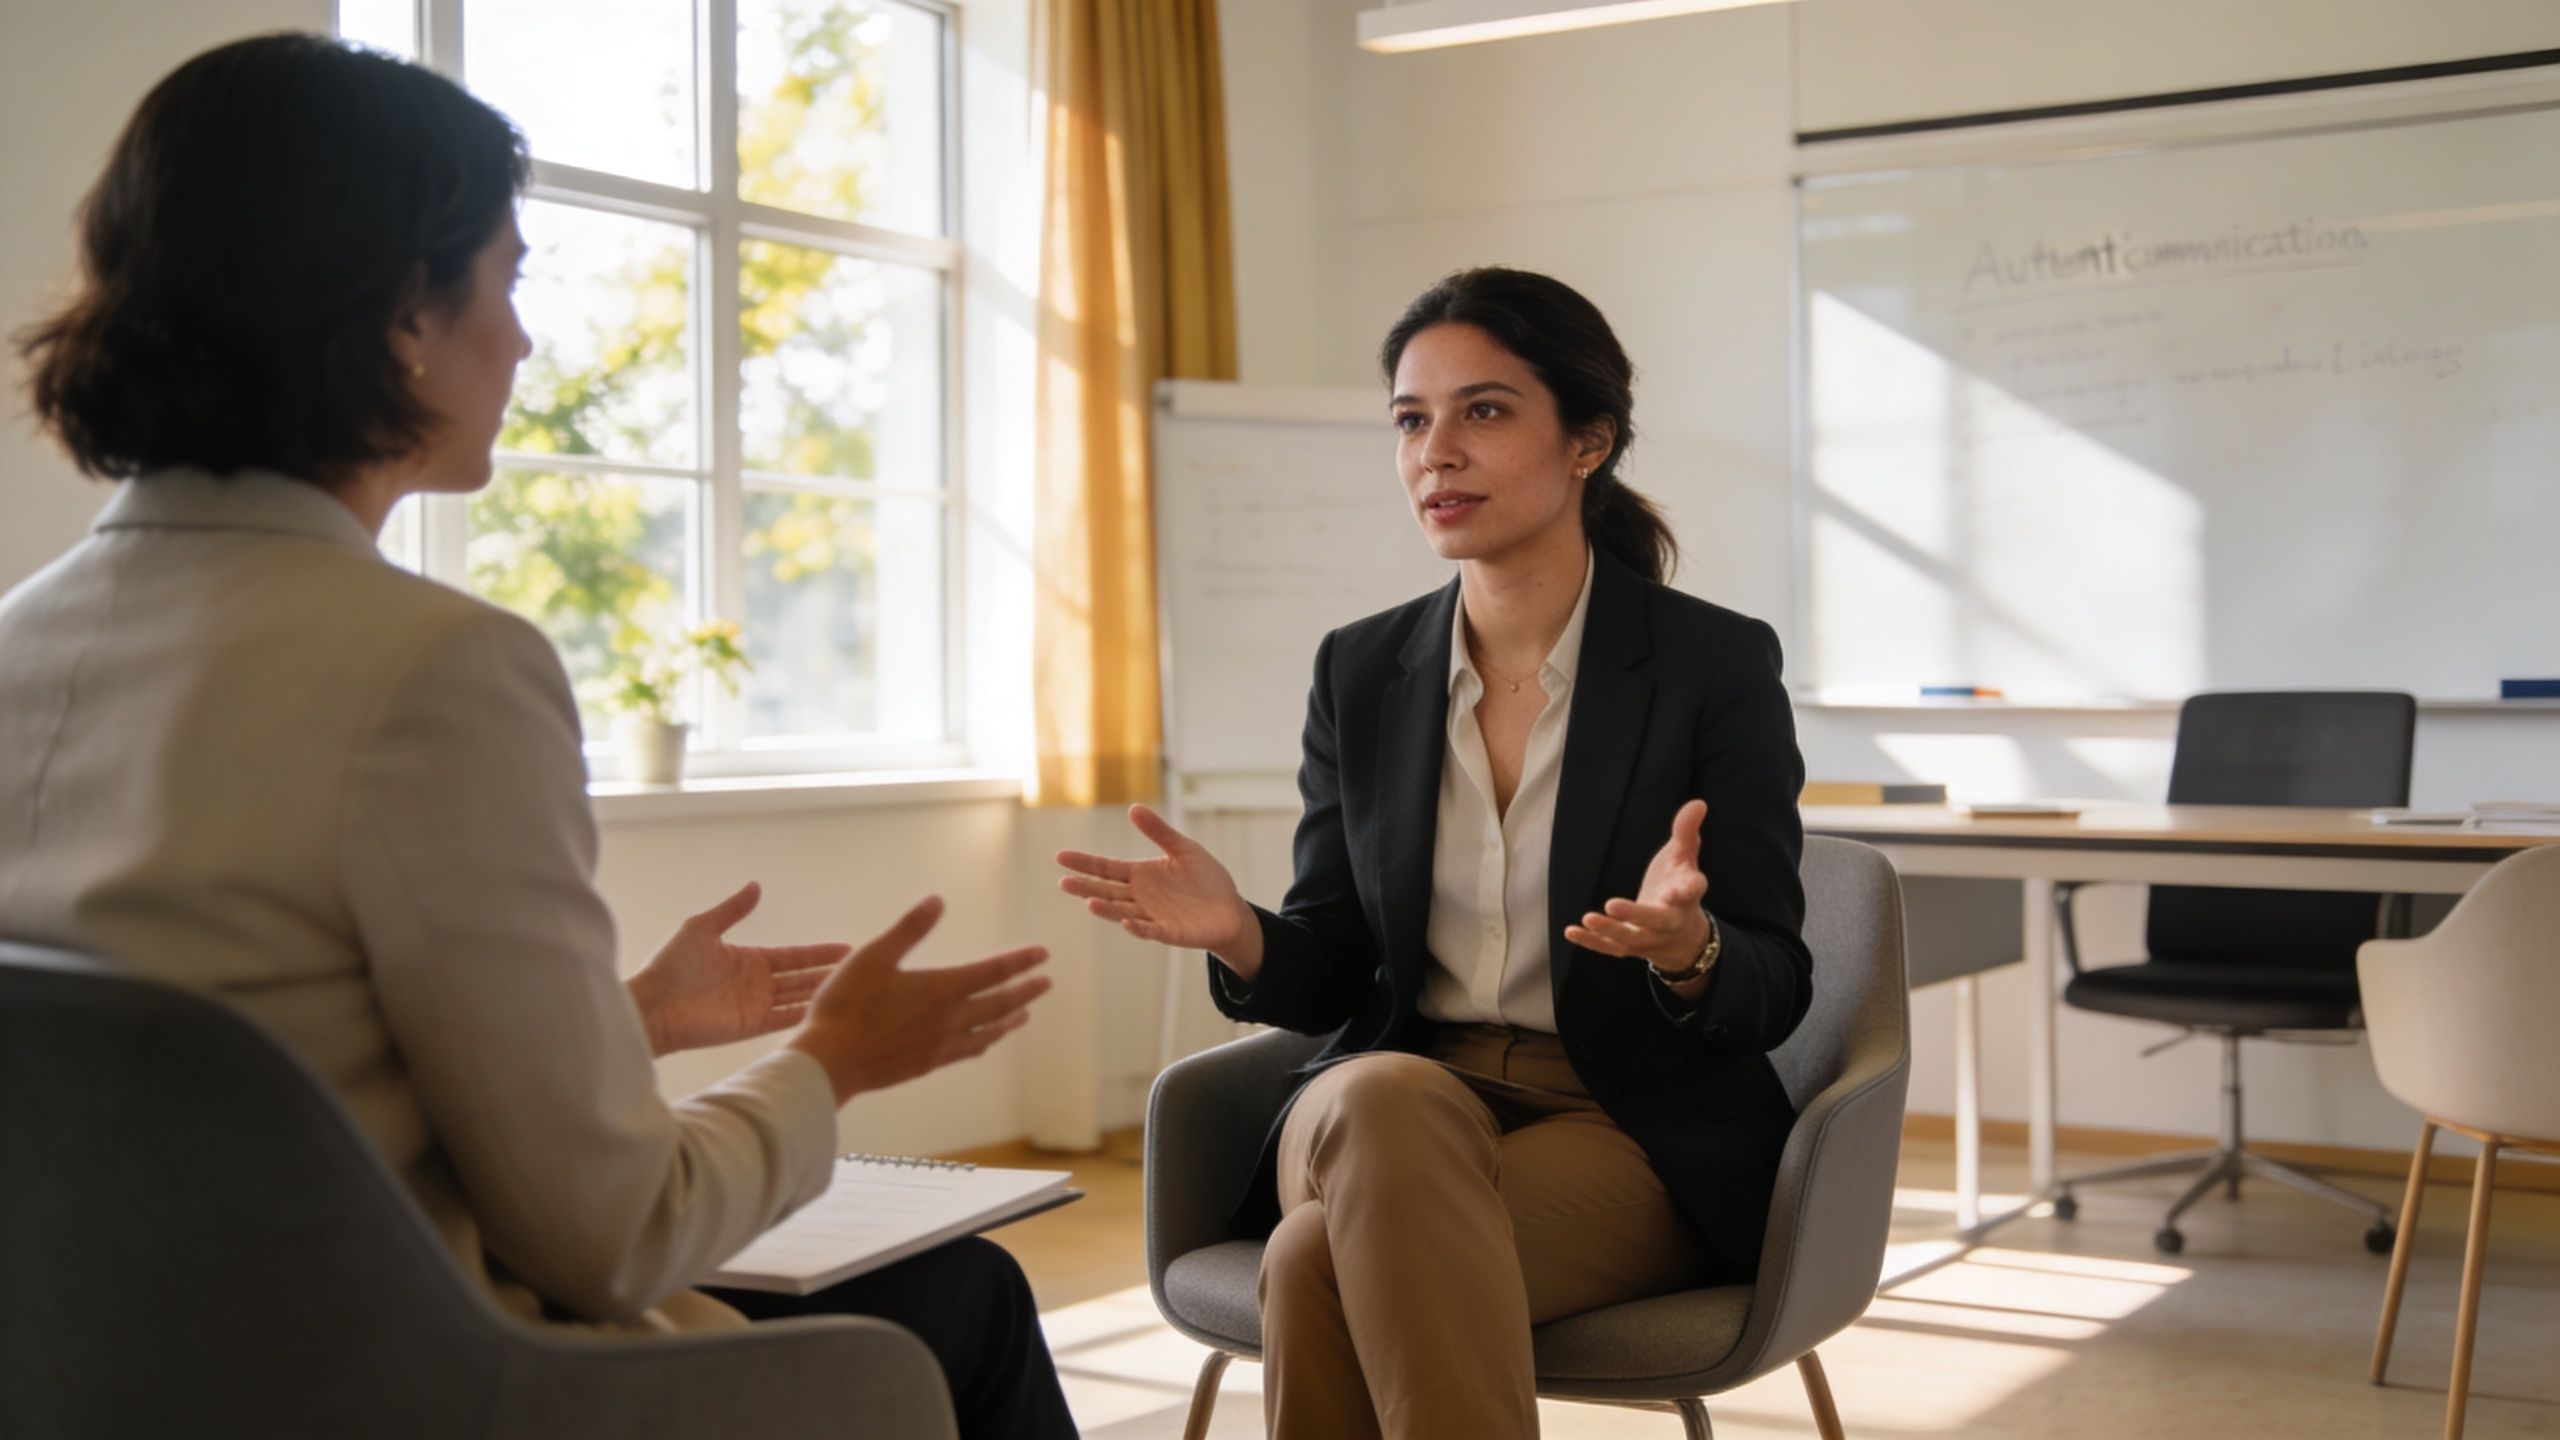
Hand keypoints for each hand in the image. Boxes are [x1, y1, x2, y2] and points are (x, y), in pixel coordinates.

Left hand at [628, 882, 851, 1056]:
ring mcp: (755, 1005)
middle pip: (801, 976)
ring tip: (851, 988)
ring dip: (821, 992)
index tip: (845, 948)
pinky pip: (784, 1019)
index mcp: (748, 959)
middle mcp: (756, 982)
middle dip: (828, 972)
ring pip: (797, 997)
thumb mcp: (701, 929)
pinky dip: (804, 1014)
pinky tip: (826, 1010)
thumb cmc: (671, 967)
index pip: (792, 955)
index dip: (818, 952)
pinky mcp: (750, 1026)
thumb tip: (756, 886)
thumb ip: (732, 910)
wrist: (654, 1007)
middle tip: (860, 968)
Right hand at [786, 895, 1050, 1104]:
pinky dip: (983, 1043)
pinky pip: (966, 1053)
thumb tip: (938, 901)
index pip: (991, 972)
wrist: (830, 1063)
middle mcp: (948, 1020)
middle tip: (1046, 983)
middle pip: (998, 1004)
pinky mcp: (926, 1065)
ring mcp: (939, 1046)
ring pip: (987, 1033)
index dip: (1019, 962)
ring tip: (1024, 1015)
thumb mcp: (873, 956)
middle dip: (1025, 992)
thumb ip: (909, 929)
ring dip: (1009, 1021)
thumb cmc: (846, 1005)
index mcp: (939, 989)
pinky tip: (983, 1043)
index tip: (1043, 954)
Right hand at [1056, 804, 1261, 979]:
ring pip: (1123, 912)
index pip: (1106, 868)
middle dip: (1086, 887)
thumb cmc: (1205, 879)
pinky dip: (1139, 927)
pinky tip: (1127, 922)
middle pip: (1107, 891)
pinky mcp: (1170, 932)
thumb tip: (1133, 808)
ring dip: (1107, 909)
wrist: (1230, 910)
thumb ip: (1159, 832)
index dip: (1085, 863)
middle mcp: (1140, 897)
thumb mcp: (1183, 849)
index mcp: (1141, 875)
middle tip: (1063, 882)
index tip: (1061, 857)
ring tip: (1090, 901)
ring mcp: (1153, 916)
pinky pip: (1152, 930)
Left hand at [1565, 799, 1712, 976]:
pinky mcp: (1629, 948)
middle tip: (1612, 903)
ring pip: (1630, 938)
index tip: (1678, 890)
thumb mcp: (1684, 857)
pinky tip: (1571, 931)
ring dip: (1609, 930)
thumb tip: (1698, 803)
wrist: (1682, 936)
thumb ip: (1686, 832)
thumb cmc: (1678, 885)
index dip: (1686, 890)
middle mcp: (1669, 920)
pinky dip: (1591, 942)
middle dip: (1636, 914)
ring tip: (1589, 918)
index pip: (1691, 891)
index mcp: (1686, 895)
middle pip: (1655, 919)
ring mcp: (1649, 937)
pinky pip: (1609, 948)